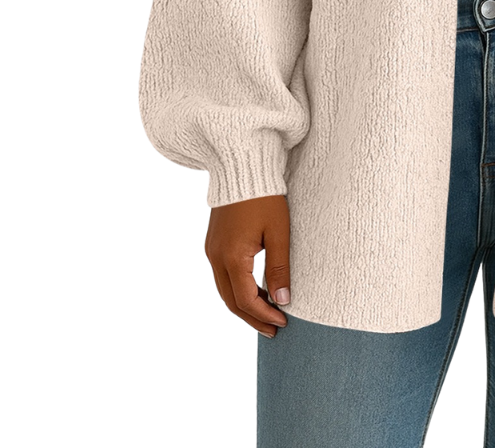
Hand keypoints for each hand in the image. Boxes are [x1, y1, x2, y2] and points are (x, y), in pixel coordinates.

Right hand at [204, 194, 291, 336]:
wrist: (242, 166)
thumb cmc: (265, 197)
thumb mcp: (278, 232)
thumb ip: (280, 268)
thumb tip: (283, 300)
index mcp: (231, 257)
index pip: (246, 300)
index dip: (264, 315)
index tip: (283, 323)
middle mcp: (215, 257)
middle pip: (231, 301)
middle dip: (253, 317)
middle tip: (274, 330)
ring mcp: (211, 250)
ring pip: (225, 290)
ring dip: (245, 304)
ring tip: (268, 314)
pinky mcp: (214, 243)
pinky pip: (223, 276)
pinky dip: (238, 289)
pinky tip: (256, 290)